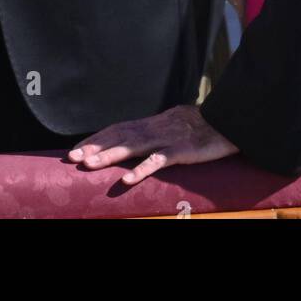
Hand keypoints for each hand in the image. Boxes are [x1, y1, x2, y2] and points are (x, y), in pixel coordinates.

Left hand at [68, 105, 238, 185]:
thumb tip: (137, 136)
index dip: (96, 138)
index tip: (76, 149)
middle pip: (119, 136)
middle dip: (94, 146)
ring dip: (109, 155)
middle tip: (71, 157)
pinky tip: (127, 180)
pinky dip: (142, 169)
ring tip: (89, 165)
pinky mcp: (181, 150)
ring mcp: (167, 138)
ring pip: (133, 146)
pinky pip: (158, 161)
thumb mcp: (174, 123)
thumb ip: (156, 130)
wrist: (228, 120)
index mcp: (152, 123)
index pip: (118, 128)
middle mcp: (155, 128)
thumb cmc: (202, 125)